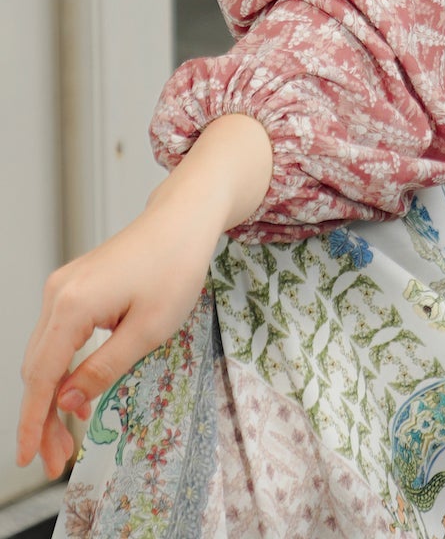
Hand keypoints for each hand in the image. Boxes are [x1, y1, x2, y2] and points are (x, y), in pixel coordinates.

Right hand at [16, 187, 219, 479]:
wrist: (183, 219)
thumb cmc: (175, 266)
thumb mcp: (148, 329)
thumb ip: (104, 368)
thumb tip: (67, 402)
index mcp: (72, 305)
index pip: (41, 377)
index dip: (32, 422)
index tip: (27, 457)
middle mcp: (58, 294)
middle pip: (37, 369)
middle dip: (42, 418)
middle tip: (56, 460)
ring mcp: (62, 287)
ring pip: (44, 355)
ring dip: (50, 397)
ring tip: (65, 439)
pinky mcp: (73, 286)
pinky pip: (56, 337)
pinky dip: (61, 370)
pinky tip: (76, 396)